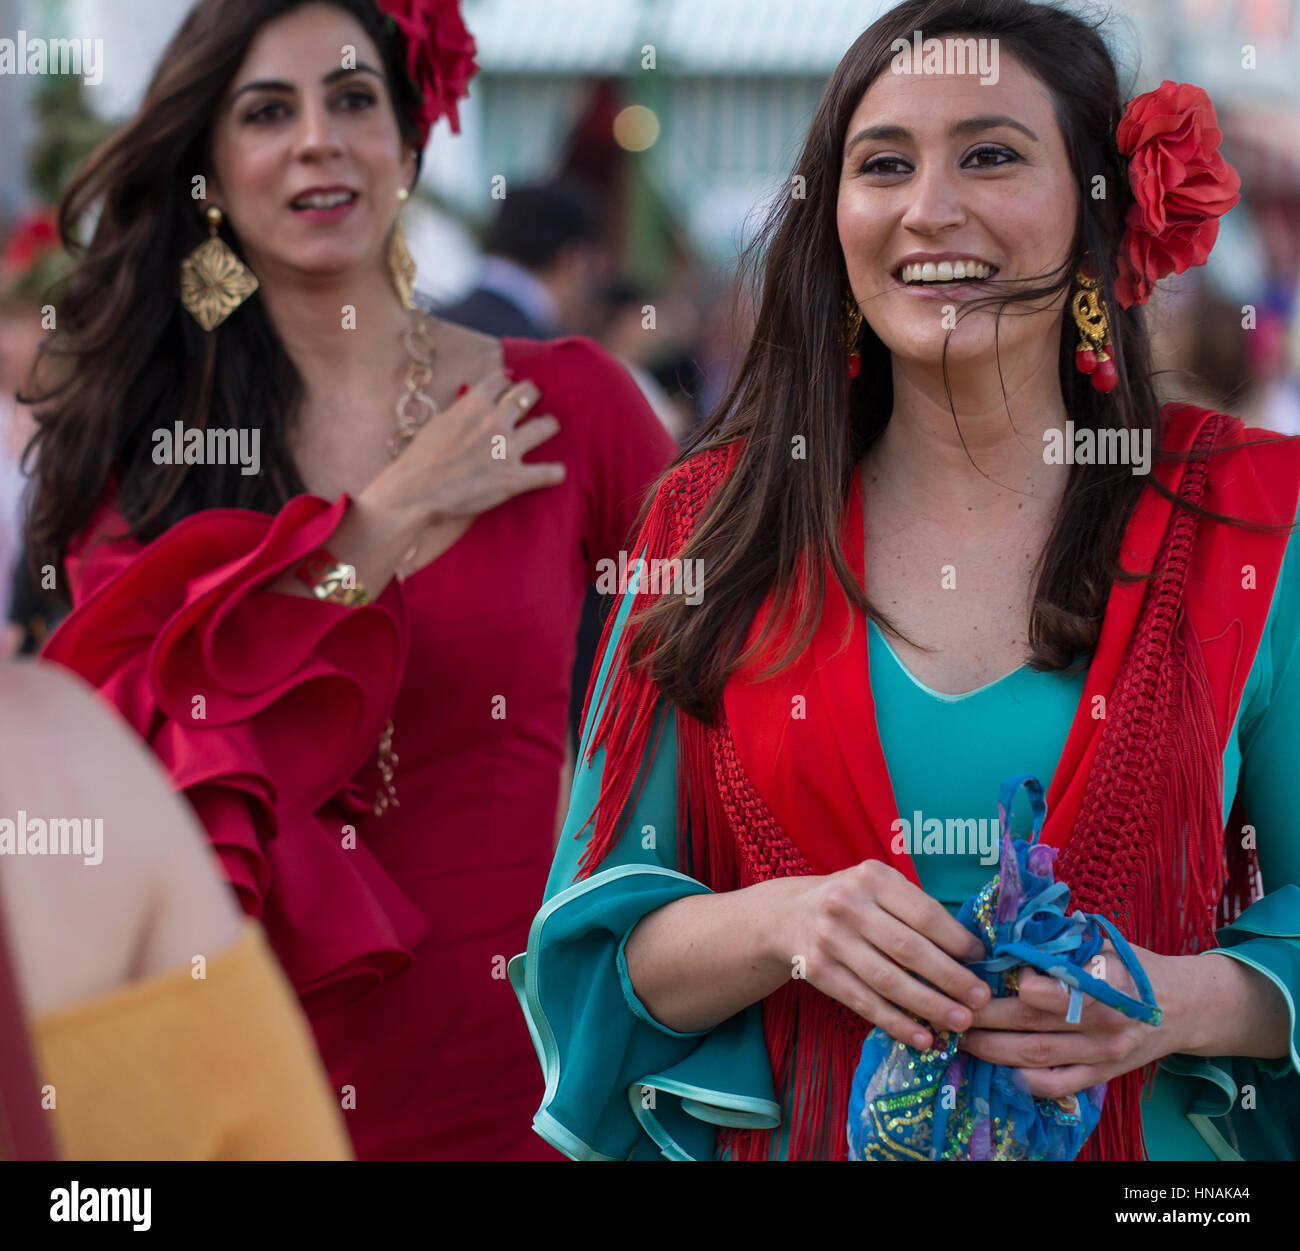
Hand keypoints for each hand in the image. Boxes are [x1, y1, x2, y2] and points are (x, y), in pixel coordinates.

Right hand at [362, 368, 564, 527]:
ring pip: (545, 426)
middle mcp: (496, 421)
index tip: (511, 382)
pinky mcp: (515, 478)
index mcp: (474, 404)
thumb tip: (472, 403)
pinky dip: (555, 472)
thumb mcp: (439, 423)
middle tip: (535, 396)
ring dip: (550, 424)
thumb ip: (462, 411)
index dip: (507, 381)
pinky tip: (558, 472)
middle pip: (527, 395)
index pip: (500, 381)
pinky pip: (548, 473)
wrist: (418, 490)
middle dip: (533, 393)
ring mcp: (508, 449)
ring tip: (550, 426)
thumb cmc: (421, 459)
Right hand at [772, 860, 990, 1048]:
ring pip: (888, 981)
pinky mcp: (818, 970)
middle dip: (951, 978)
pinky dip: (897, 1023)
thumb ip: (916, 910)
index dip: (957, 941)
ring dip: (929, 1006)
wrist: (789, 915)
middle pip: (909, 949)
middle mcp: (848, 905)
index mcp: (872, 878)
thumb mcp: (879, 888)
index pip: (924, 913)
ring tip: (961, 1023)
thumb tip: (970, 953)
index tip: (982, 961)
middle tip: (981, 1000)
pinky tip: (923, 1038)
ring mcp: (830, 939)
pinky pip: (865, 1002)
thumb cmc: (852, 903)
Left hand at [960, 940, 1177, 1098]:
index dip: (1017, 983)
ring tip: (960, 1036)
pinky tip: (994, 1068)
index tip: (989, 971)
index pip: (1053, 987)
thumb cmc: (1132, 966)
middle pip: (1031, 1023)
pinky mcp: (1100, 1076)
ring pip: (1034, 1056)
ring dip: (990, 1048)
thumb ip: (1060, 942)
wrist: (1183, 1007)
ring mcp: (1101, 1054)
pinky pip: (1054, 1085)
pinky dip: (1021, 1080)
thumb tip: (1008, 931)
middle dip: (983, 1017)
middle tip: (951, 1006)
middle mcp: (1104, 1023)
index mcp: (1105, 982)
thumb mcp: (1102, 943)